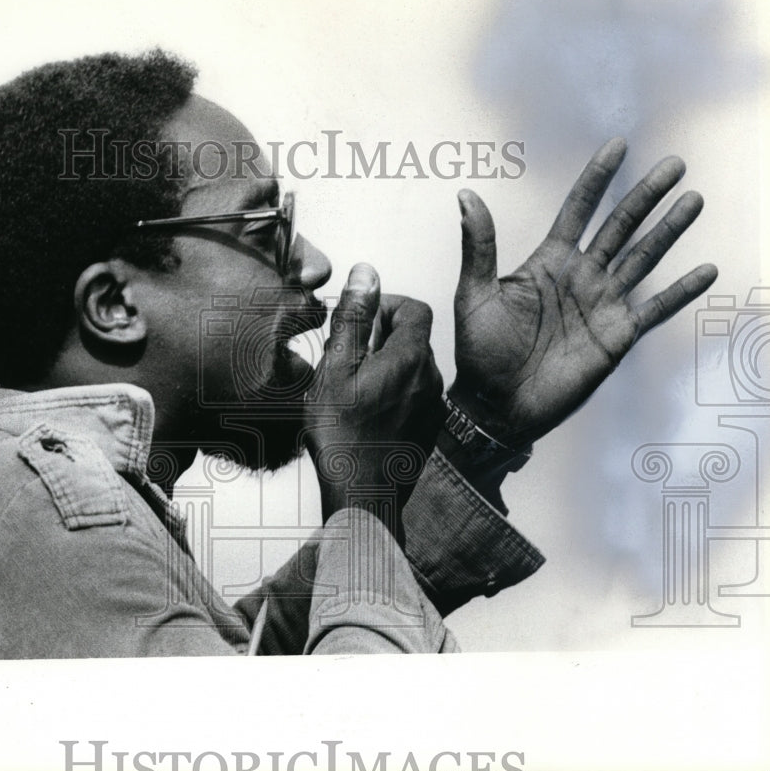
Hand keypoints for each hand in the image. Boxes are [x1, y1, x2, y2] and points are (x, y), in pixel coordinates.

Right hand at [306, 263, 444, 535]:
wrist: (362, 496)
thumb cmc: (343, 436)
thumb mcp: (336, 368)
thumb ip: (353, 318)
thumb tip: (367, 274)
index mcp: (411, 359)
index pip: (414, 308)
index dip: (387, 305)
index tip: (359, 321)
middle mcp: (431, 380)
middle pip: (414, 337)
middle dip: (381, 335)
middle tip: (346, 355)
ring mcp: (433, 408)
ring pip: (414, 368)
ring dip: (386, 365)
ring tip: (352, 385)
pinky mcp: (428, 430)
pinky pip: (415, 395)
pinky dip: (393, 391)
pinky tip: (366, 412)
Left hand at [450, 138, 716, 450]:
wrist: (497, 404)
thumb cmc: (480, 351)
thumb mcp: (474, 294)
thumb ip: (478, 246)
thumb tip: (466, 196)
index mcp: (547, 262)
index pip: (578, 210)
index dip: (598, 179)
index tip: (618, 146)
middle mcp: (580, 277)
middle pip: (619, 227)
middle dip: (645, 196)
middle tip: (673, 164)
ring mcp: (601, 304)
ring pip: (642, 258)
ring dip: (668, 231)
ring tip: (692, 201)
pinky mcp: (616, 336)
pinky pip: (654, 308)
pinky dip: (679, 291)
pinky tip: (704, 270)